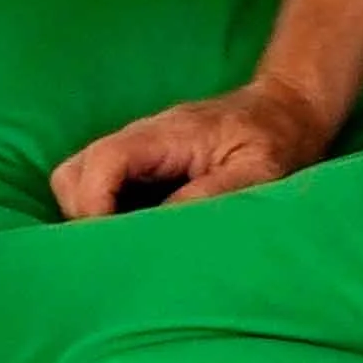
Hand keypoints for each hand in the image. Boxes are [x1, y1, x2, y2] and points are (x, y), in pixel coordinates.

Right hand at [53, 77, 337, 223]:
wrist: (287, 110)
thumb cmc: (278, 140)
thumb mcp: (260, 171)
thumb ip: (212, 195)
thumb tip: (163, 229)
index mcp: (168, 135)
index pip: (104, 162)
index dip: (95, 205)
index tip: (116, 244)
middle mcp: (142, 138)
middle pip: (75, 172)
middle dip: (82, 216)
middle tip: (117, 252)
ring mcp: (139, 150)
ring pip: (80, 179)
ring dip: (90, 215)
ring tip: (125, 246)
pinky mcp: (144, 164)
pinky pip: (103, 187)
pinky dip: (105, 213)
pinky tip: (136, 235)